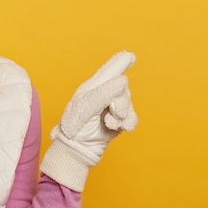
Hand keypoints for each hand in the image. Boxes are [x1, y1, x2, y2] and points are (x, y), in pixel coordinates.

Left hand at [40, 51, 137, 191]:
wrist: (77, 151)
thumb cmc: (75, 127)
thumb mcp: (86, 106)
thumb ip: (105, 92)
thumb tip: (124, 79)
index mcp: (92, 87)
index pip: (108, 71)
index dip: (119, 62)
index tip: (130, 56)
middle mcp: (103, 96)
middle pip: (123, 88)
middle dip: (121, 100)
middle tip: (112, 111)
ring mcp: (111, 109)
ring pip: (129, 103)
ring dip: (122, 115)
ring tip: (110, 123)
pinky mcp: (118, 123)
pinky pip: (132, 118)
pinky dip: (128, 123)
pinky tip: (120, 128)